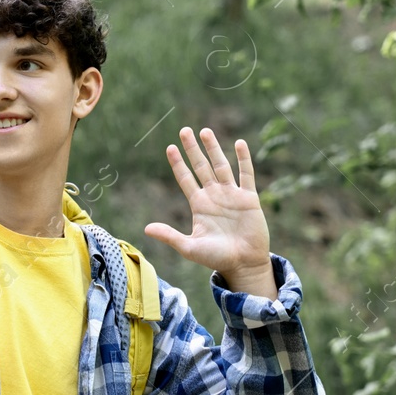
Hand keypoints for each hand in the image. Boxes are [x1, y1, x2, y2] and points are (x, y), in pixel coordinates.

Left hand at [145, 127, 272, 286]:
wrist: (243, 264)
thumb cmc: (216, 258)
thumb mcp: (189, 247)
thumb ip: (170, 236)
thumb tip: (146, 229)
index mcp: (199, 205)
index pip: (186, 179)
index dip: (178, 164)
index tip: (170, 148)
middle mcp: (214, 196)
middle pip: (201, 166)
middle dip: (192, 149)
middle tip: (184, 130)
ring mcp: (232, 195)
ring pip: (221, 165)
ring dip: (213, 148)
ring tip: (205, 131)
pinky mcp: (249, 198)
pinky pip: (246, 174)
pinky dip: (243, 159)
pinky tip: (239, 143)